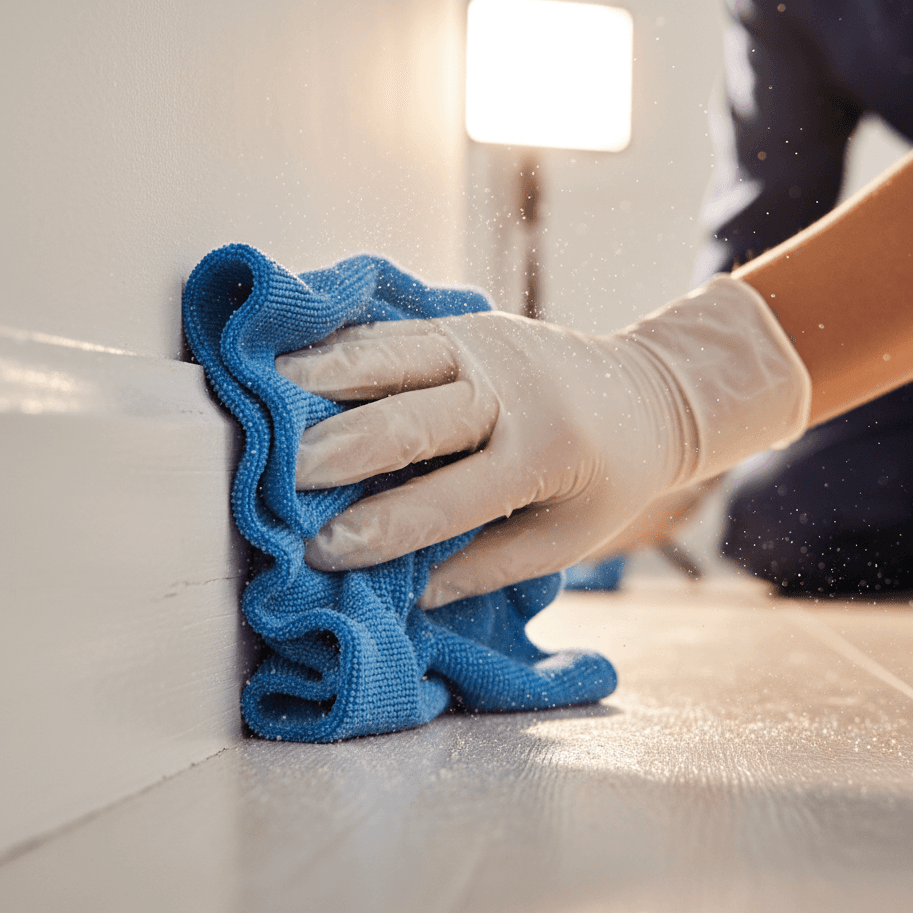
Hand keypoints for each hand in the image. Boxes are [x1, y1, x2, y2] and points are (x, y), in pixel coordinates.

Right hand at [276, 276, 809, 606]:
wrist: (649, 391)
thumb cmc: (606, 481)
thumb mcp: (565, 538)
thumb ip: (486, 565)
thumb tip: (404, 593)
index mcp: (544, 453)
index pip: (448, 498)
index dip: (380, 529)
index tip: (320, 552)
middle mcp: (511, 390)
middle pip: (409, 419)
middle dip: (336, 451)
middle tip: (275, 479)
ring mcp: (486, 344)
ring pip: (391, 357)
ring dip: (323, 379)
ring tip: (263, 400)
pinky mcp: (470, 319)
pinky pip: (395, 330)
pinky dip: (342, 344)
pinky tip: (295, 356)